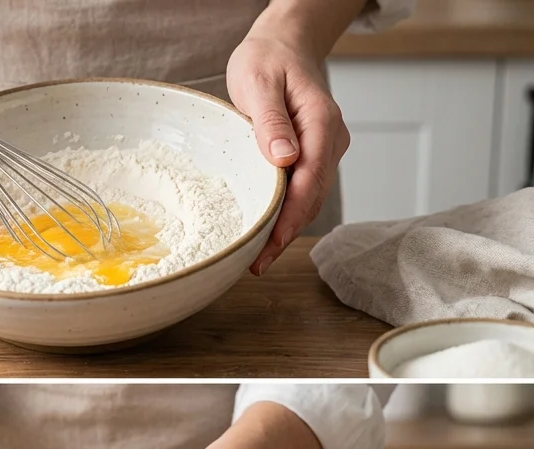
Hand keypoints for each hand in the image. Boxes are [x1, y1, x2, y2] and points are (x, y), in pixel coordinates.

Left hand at [226, 31, 349, 273]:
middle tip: (257, 264)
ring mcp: (326, 151)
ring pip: (310, 200)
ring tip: (259, 258)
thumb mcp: (260, 82)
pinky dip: (286, 214)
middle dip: (286, 234)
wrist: (284, 44)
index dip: (291, 216)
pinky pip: (304, 191)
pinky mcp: (315, 157)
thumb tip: (285, 158)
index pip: (310, 180)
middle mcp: (330, 140)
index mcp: (321, 123)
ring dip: (287, 229)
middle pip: (313, 198)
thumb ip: (271, 121)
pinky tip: (267, 233)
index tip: (271, 243)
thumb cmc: (268, 58)